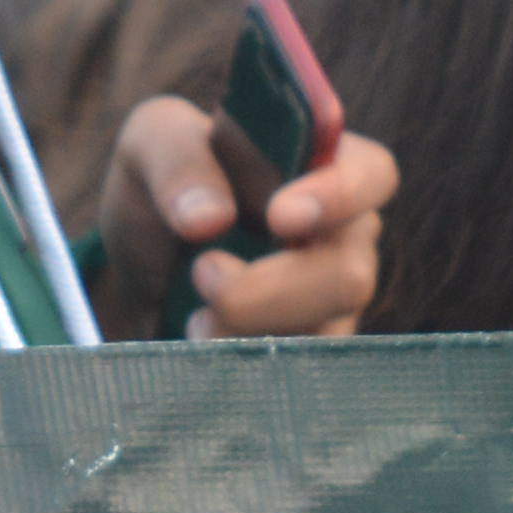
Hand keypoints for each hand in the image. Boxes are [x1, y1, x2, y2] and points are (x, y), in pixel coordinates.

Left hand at [99, 98, 394, 337]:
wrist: (141, 263)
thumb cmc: (164, 185)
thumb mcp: (152, 145)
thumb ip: (177, 162)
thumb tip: (209, 218)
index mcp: (322, 163)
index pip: (371, 173)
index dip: (340, 195)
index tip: (280, 217)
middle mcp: (344, 230)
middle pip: (348, 273)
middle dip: (270, 289)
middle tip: (203, 273)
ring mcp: (334, 293)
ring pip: (325, 330)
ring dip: (247, 329)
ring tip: (195, 315)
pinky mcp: (314, 344)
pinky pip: (301, 367)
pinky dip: (246, 360)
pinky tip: (205, 339)